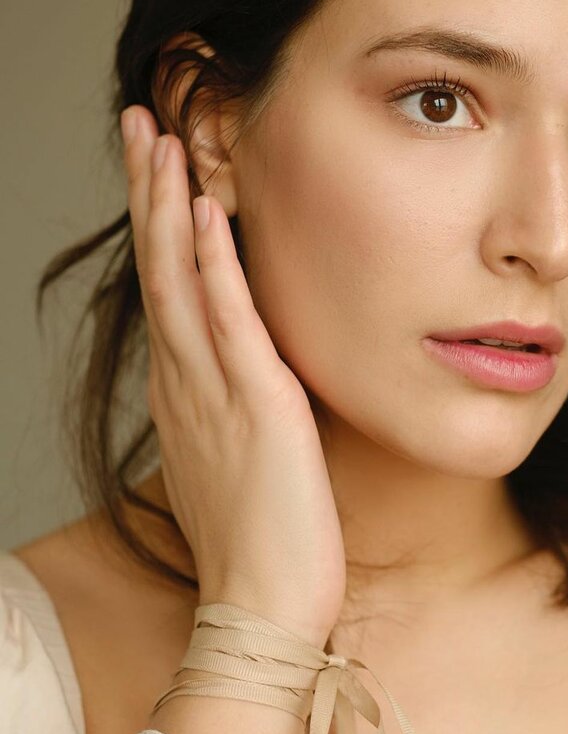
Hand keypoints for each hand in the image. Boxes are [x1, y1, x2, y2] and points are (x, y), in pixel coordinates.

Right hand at [122, 105, 345, 645]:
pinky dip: (213, 262)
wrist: (263, 609)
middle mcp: (187, 384)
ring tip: (159, 139)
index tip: (155, 169)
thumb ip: (231, 410)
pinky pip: (229, 321)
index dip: (156, 226)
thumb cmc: (257, 541)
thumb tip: (244, 375)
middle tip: (138, 124)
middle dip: (146, 193)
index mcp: (186, 394)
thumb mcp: (233, 461)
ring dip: (168, 206)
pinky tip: (205, 211)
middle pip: (160, 270)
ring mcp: (215, 393)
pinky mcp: (256, 407)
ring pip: (181, 282)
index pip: (167, 291)